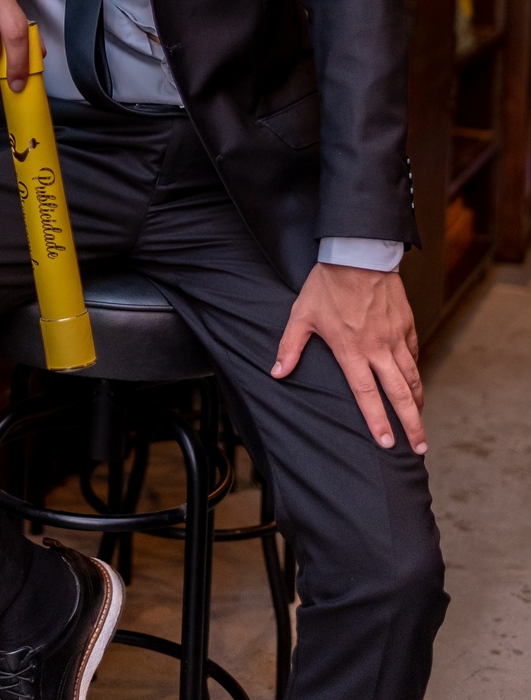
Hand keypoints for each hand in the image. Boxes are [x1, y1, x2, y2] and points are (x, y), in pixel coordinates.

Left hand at [271, 263, 426, 454]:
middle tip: (418, 447)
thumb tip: (277, 373)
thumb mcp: (302, 315)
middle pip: (398, 394)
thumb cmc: (327, 283)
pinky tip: (414, 381)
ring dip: (417, 401)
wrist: (358, 252)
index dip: (377, 421)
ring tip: (421, 422)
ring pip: (411, 376)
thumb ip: (291, 346)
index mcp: (351, 350)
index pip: (366, 395)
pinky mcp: (406, 323)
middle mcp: (378, 348)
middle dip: (411, 424)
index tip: (387, 443)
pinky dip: (415, 370)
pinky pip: (413, 353)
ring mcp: (395, 336)